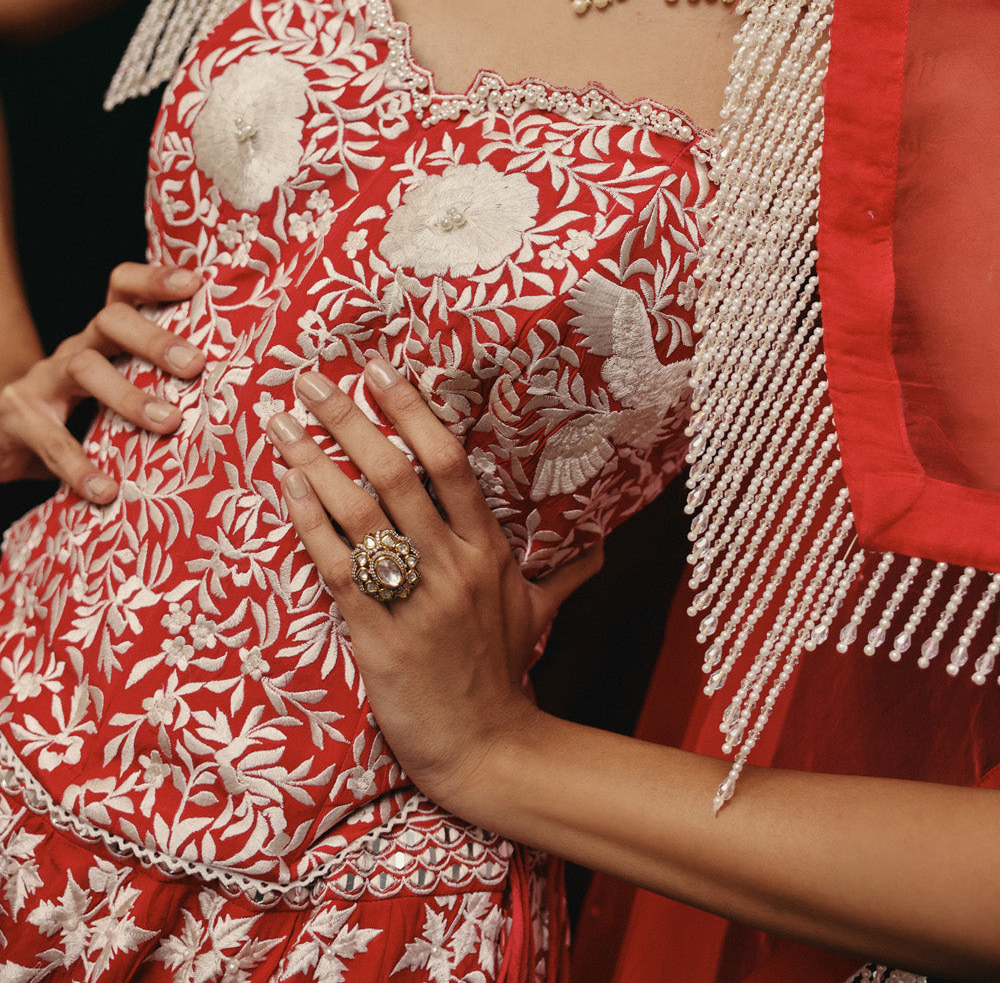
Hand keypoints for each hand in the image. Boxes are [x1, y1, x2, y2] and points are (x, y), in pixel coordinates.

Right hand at [0, 262, 205, 504]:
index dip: (154, 279)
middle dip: (154, 339)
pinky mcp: (19, 418)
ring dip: (128, 395)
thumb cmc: (75, 416)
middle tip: (195, 365)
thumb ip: (158, 391)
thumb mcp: (115, 394)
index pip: (123, 289)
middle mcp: (74, 348)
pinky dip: (81, 466)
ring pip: (84, 368)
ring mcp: (42, 380)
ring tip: (167, 423)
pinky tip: (106, 490)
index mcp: (102, 338)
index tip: (195, 283)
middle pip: (110, 319)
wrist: (3, 440)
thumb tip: (233, 404)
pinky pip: (52, 440)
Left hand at [273, 358, 602, 808]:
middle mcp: (453, 562)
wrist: (487, 749)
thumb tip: (603, 543)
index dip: (413, 410)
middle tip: (311, 381)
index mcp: (488, 548)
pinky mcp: (376, 630)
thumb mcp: (538, 613)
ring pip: (360, 509)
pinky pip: (337, 562)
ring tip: (281, 425)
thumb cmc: (504, 674)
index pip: (451, 461)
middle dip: (349, 419)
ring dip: (314, 460)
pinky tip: (288, 487)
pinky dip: (310, 520)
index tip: (379, 369)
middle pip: (397, 471)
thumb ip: (564, 569)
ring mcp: (414, 596)